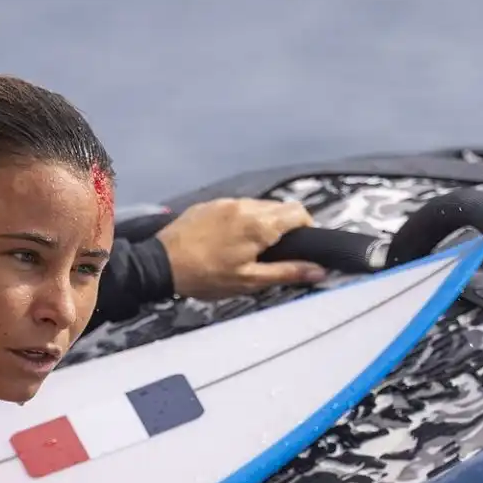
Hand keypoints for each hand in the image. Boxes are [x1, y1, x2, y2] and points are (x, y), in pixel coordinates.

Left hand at [156, 198, 325, 299]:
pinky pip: (237, 206)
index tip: (301, 247)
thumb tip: (321, 270)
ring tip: (252, 246)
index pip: (299, 212)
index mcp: (259, 223)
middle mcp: (246, 205)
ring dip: (263, 221)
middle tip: (276, 251)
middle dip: (285, 226)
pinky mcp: (209, 203)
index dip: (307, 228)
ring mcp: (225, 201)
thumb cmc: (207, 276)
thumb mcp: (249, 280)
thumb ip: (287, 272)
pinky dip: (243, 219)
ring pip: (258, 205)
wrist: (161, 264)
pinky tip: (230, 238)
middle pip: (279, 207)